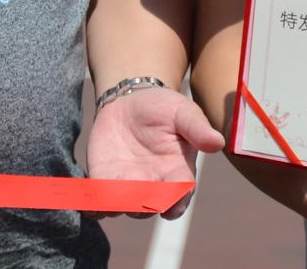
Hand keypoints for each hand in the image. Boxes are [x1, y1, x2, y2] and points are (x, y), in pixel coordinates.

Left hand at [85, 86, 223, 218]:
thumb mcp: (183, 111)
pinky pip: (98, 201)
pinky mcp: (104, 181)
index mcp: (177, 172)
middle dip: (141, 204)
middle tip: (135, 198)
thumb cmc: (163, 108)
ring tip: (109, 200)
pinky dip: (93, 206)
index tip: (169, 205)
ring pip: (122, 206)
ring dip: (116, 205)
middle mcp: (153, 185)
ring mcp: (127, 186)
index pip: (180, 193)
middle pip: (149, 205)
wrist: (130, 100)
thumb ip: (196, 128)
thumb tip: (217, 142)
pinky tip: (88, 205)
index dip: (175, 201)